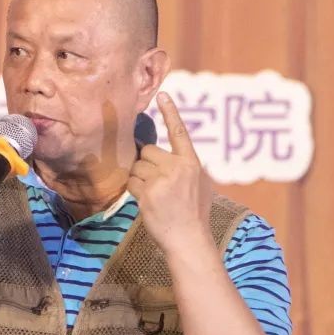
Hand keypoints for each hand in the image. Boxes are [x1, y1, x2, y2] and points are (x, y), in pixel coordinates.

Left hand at [128, 91, 213, 251]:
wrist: (189, 240)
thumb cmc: (195, 214)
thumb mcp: (201, 186)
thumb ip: (187, 168)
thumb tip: (174, 156)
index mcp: (192, 163)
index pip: (180, 132)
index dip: (171, 112)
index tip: (162, 94)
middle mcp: (178, 167)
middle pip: (148, 151)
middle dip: (146, 164)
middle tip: (157, 184)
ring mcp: (162, 179)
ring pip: (137, 167)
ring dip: (140, 180)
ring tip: (155, 197)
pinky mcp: (148, 193)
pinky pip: (132, 182)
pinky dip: (135, 191)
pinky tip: (148, 203)